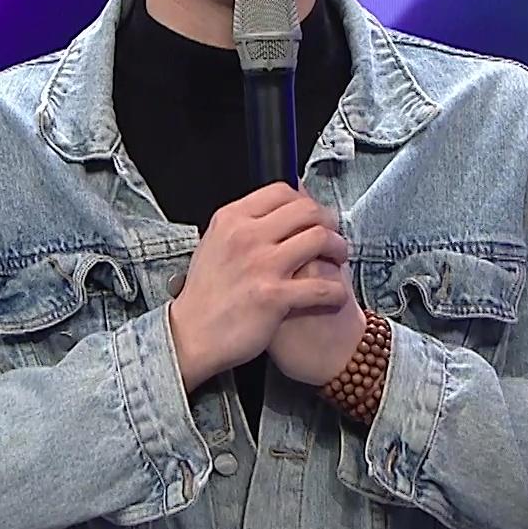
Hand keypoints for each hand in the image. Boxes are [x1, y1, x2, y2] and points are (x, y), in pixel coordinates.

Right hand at [168, 183, 349, 392]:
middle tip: (333, 235)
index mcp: (231, 219)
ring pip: (320, 238)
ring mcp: (261, 265)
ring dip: (338, 248)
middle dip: (329, 221)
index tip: (313, 215)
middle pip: (307, 210)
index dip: (306, 200)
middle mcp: (246, 236)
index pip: (282, 191)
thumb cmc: (203, 296)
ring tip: (338, 259)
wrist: (190, 336)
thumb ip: (241, 226)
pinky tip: (336, 295)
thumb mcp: (213, 245)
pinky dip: (337, 290)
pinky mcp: (274, 296)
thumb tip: (271, 210)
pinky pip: (323, 286)